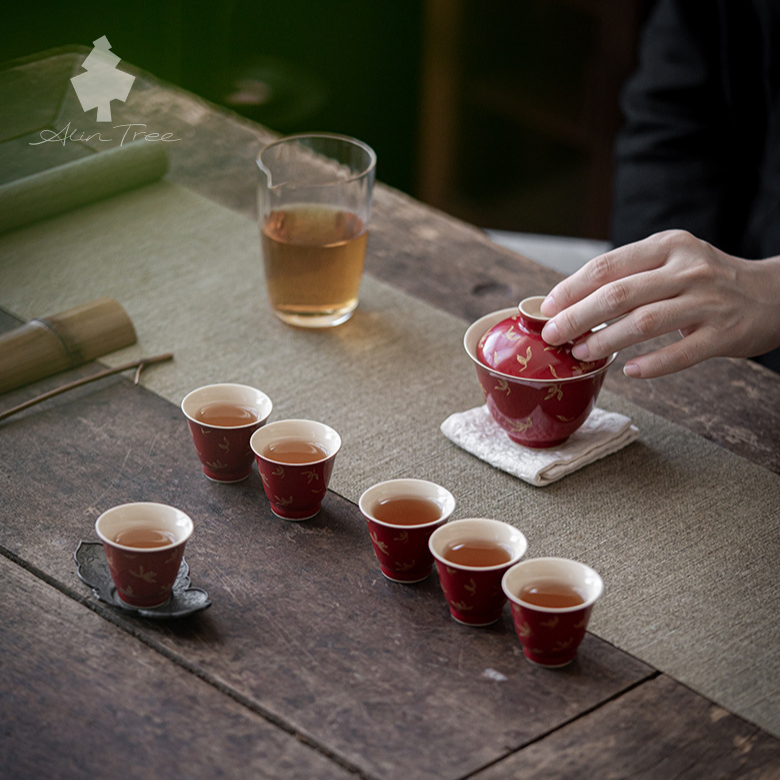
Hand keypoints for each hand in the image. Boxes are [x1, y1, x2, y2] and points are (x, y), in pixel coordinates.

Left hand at [539, 230, 779, 377]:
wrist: (773, 294)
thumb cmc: (706, 281)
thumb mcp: (671, 262)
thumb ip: (629, 277)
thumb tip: (569, 303)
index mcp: (667, 247)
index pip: (608, 266)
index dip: (571, 288)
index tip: (546, 308)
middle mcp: (688, 269)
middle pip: (619, 294)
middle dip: (578, 316)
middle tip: (553, 335)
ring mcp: (708, 302)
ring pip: (645, 322)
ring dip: (607, 340)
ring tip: (581, 353)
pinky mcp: (724, 333)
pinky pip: (682, 353)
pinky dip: (653, 365)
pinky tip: (630, 372)